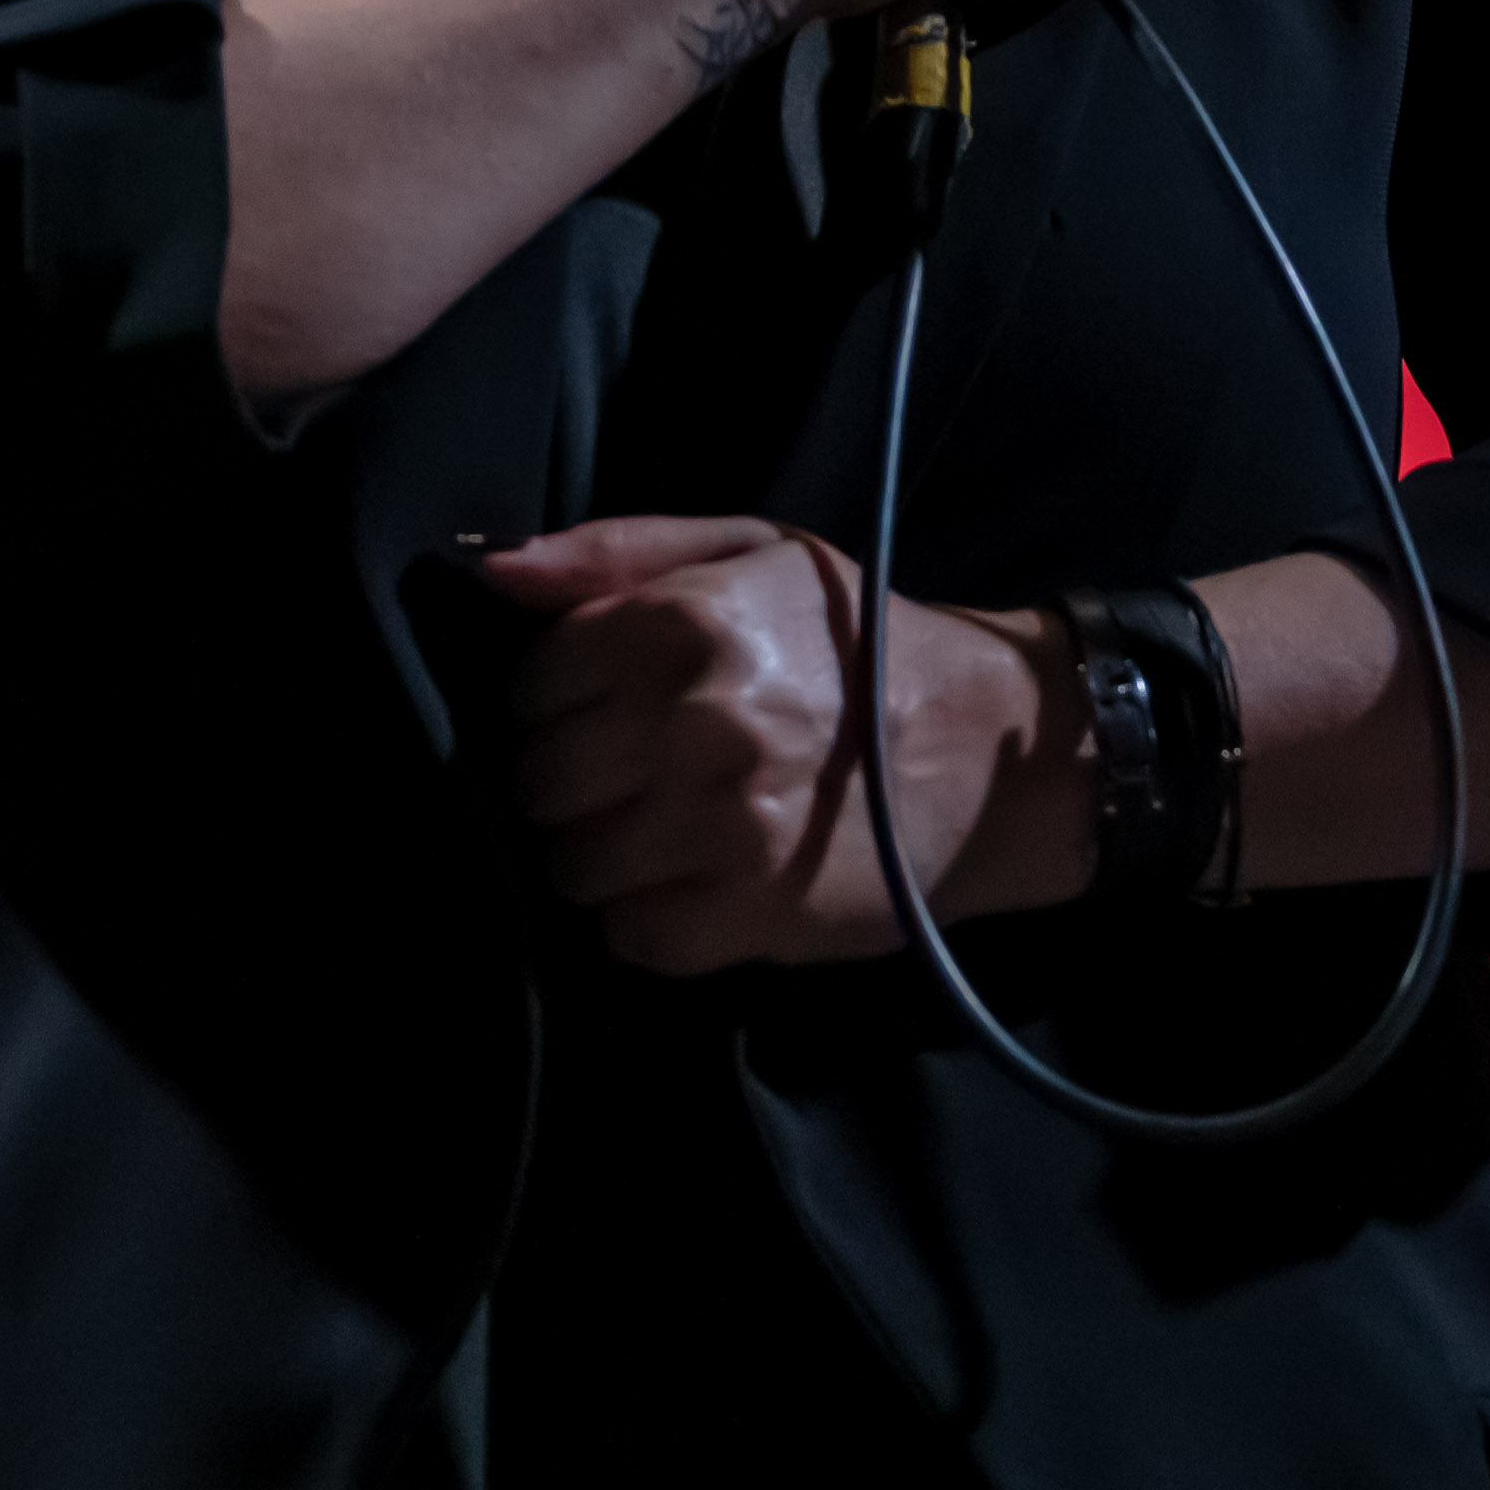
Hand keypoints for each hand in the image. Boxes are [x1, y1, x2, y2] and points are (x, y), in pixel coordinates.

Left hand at [472, 516, 1088, 969]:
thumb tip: (492, 572)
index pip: (532, 685)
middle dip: (570, 783)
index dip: (557, 704)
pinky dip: (651, 920)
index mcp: (688, 621)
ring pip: (570, 865)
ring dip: (604, 856)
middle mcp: (697, 721)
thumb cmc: (861, 645)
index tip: (603, 713)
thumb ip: (617, 552)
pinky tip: (702, 882)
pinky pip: (629, 937)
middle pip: (537, 782)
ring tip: (668, 831)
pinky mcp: (748, 916)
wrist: (997, 750)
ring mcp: (720, 827)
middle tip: (634, 776)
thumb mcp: (755, 555)